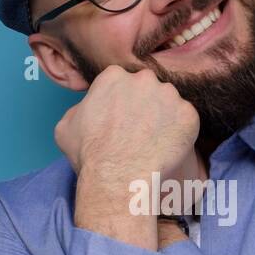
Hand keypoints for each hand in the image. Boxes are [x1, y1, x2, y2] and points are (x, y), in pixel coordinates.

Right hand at [55, 65, 199, 250]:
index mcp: (114, 76)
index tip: (123, 120)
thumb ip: (79, 109)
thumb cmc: (90, 155)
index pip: (124, 82)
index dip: (123, 102)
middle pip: (149, 88)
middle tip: (140, 133)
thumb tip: (85, 109)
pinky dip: (181, 134)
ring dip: (165, 119)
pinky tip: (168, 149)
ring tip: (154, 143)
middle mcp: (143, 78)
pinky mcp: (188, 114)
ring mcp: (169, 95)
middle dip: (146, 106)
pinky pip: (187, 120)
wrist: (118, 178)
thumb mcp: (66, 127)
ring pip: (170, 103)